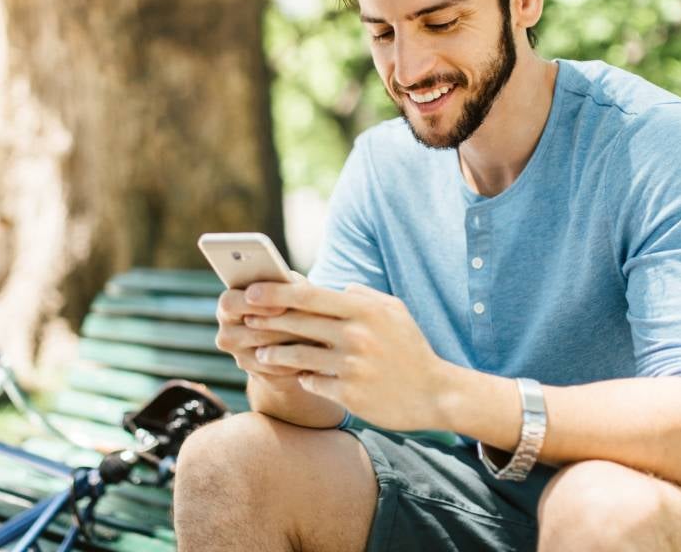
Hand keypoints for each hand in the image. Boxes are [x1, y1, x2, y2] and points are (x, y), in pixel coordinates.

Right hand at [213, 274, 319, 385]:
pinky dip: (298, 360)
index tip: (281, 306)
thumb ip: (284, 285)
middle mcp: (227, 334)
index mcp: (228, 305)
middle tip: (313, 323)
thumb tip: (295, 287)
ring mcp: (240, 358)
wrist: (287, 340)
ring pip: (268, 352)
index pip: (229, 303)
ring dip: (296, 343)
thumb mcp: (286, 289)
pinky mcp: (257, 375)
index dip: (254, 304)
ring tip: (322, 336)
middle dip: (284, 327)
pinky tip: (316, 352)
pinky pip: (279, 369)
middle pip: (252, 331)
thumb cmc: (287, 303)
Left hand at [243, 280, 450, 430]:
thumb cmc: (411, 349)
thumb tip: (336, 286)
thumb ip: (363, 296)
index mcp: (364, 310)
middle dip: (264, 320)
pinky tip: (293, 374)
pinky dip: (300, 376)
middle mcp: (355, 335)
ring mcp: (351, 366)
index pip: (309, 295)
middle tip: (244, 319)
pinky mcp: (349, 393)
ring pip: (296, 355)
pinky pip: (311, 381)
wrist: (435, 394)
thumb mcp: (394, 312)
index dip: (275, 292)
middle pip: (296, 323)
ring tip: (260, 351)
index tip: (252, 291)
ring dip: (272, 352)